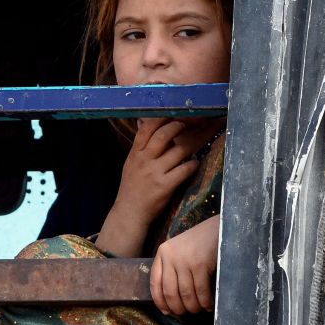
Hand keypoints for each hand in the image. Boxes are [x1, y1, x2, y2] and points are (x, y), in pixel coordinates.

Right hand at [96, 119, 203, 256]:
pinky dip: (193, 164)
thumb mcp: (132, 162)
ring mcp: (155, 173)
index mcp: (135, 153)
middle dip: (178, 126)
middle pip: (163, 135)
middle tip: (187, 124)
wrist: (130, 212)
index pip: (146, 128)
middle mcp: (144, 160)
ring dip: (190, 146)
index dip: (161, 117)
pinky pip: (185, 170)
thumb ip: (141, 145)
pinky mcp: (165, 186)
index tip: (172, 111)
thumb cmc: (132, 187)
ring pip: (178, 151)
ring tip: (195, 145)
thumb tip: (148, 123)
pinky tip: (195, 164)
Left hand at [151, 216, 219, 315]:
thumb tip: (166, 306)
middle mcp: (171, 256)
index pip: (155, 282)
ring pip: (186, 294)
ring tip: (200, 309)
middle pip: (170, 292)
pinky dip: (205, 302)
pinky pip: (201, 291)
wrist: (221, 227)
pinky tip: (209, 305)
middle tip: (187, 313)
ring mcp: (185, 259)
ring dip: (193, 307)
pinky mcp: (201, 263)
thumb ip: (172, 270)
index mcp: (163, 252)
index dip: (160, 301)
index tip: (167, 312)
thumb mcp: (180, 251)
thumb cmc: (201, 243)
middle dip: (178, 308)